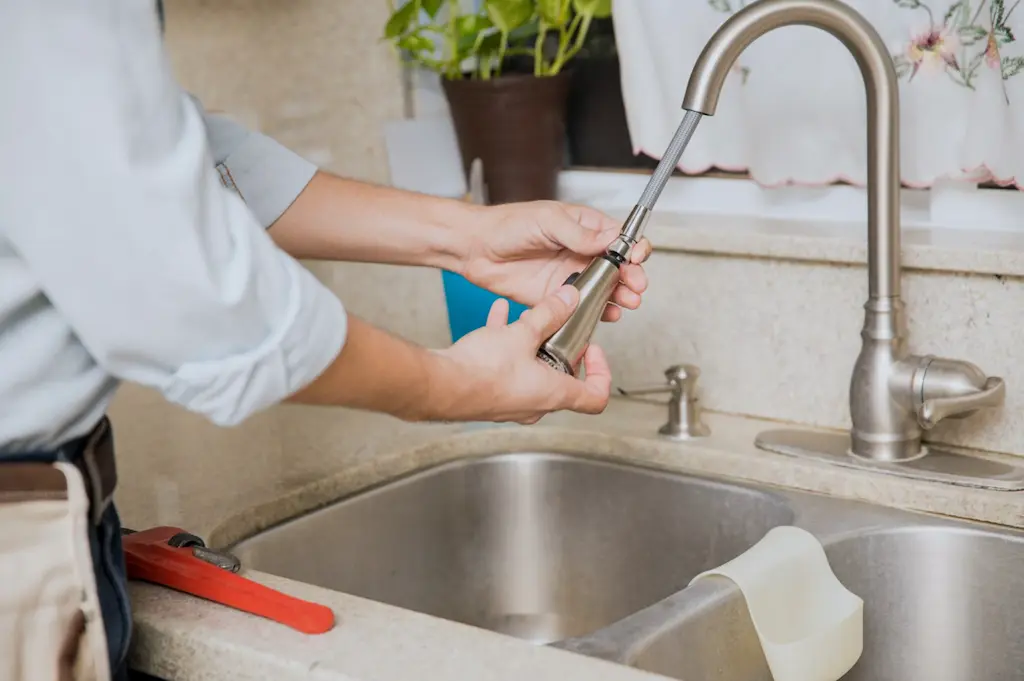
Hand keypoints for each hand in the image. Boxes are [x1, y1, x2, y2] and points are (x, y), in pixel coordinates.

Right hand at [432, 285, 611, 422]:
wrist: (441, 385)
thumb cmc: (481, 371)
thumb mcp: (523, 332)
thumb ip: (549, 314)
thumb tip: (567, 300)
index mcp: (554, 394)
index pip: (595, 398)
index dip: (601, 372)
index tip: (592, 349)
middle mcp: (536, 404)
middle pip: (563, 379)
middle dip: (560, 349)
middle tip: (557, 328)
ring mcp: (513, 402)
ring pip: (532, 370)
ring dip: (531, 345)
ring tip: (524, 320)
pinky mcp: (491, 395)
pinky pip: (506, 368)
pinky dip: (506, 345)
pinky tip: (496, 318)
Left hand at [461, 201, 651, 321]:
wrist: (475, 248)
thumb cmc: (507, 225)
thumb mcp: (547, 220)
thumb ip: (578, 234)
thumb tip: (608, 240)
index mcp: (583, 227)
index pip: (619, 237)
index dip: (633, 248)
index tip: (636, 257)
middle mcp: (581, 251)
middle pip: (618, 267)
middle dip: (632, 276)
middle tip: (635, 286)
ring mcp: (570, 275)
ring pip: (604, 289)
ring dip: (619, 296)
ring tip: (627, 302)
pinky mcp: (556, 296)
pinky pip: (581, 307)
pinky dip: (597, 312)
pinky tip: (606, 314)